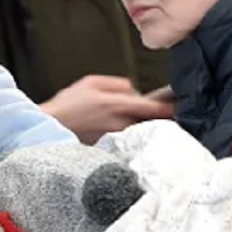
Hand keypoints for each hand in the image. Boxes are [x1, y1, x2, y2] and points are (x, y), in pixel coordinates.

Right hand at [43, 75, 174, 143]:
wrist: (48, 127)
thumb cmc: (68, 104)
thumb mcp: (91, 82)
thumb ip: (118, 84)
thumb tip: (134, 92)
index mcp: (118, 105)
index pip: (154, 109)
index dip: (171, 109)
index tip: (183, 108)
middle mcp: (120, 124)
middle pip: (152, 124)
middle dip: (163, 121)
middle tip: (173, 117)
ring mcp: (116, 139)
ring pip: (141, 134)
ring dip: (148, 130)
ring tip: (153, 127)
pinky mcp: (110, 149)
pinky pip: (128, 143)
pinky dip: (133, 140)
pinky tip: (131, 137)